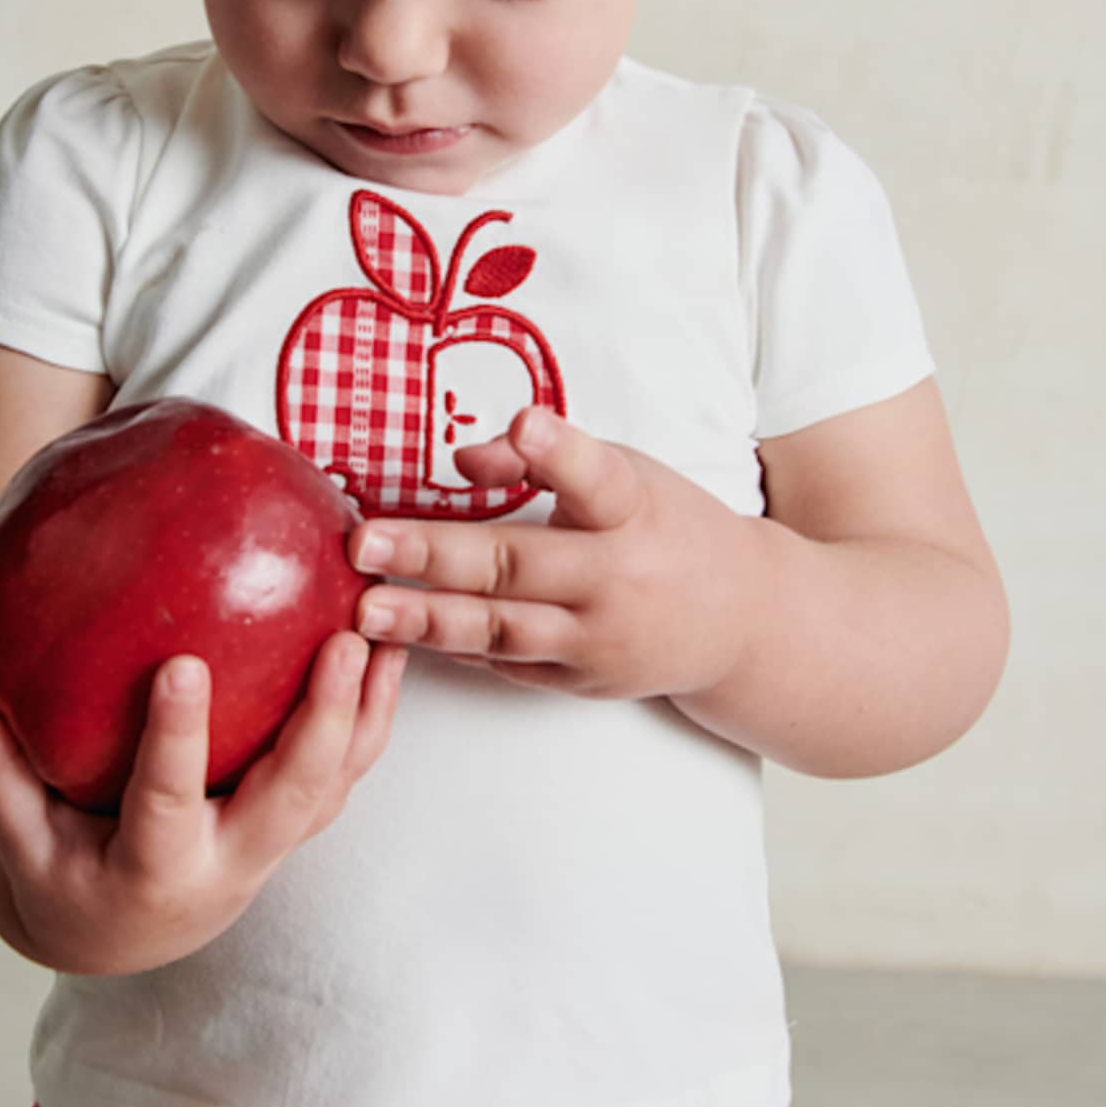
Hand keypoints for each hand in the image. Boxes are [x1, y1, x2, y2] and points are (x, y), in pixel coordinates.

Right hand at [0, 631, 408, 975]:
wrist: (125, 937)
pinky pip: (349, 773)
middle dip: (322, 720)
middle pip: (291, 796)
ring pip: (337, 785)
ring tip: (387, 631)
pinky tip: (389, 648)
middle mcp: (230, 864)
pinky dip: (374, 717)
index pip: (169, 800)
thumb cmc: (63, 874)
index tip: (183, 664)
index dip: (178, 738)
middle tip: (342, 640)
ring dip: (368, 713)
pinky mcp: (299, 830)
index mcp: (155, 868)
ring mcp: (274, 850)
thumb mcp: (23, 838)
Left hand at [348, 405, 754, 701]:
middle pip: (519, 564)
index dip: (558, 452)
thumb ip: (547, 463)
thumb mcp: (626, 474)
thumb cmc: (666, 530)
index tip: (525, 425)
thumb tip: (463, 460)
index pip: (596, 478)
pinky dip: (453, 648)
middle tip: (366, 543)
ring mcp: (597, 638)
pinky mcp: (580, 681)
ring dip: (427, 619)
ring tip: (366, 608)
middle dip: (435, 555)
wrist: (739, 621)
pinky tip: (400, 636)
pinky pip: (507, 662)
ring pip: (502, 629)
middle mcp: (617, 578)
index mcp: (634, 510)